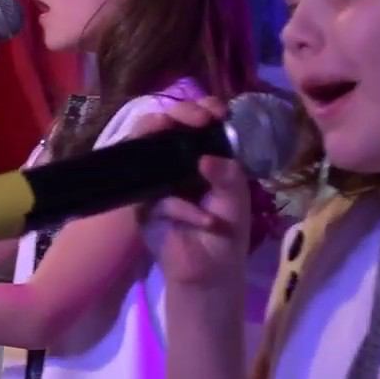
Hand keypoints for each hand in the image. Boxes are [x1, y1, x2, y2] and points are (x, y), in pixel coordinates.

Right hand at [136, 98, 251, 287]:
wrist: (210, 271)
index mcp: (200, 154)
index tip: (215, 110)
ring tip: (184, 146)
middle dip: (180, 114)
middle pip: (164, 124)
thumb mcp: (236, 197)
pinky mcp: (143, 206)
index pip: (196, 120)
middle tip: (198, 119)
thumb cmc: (227, 230)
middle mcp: (174, 161)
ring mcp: (155, 181)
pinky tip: (204, 220)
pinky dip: (183, 208)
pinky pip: (159, 198)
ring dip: (162, 138)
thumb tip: (205, 160)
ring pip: (147, 149)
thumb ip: (227, 175)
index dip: (202, 107)